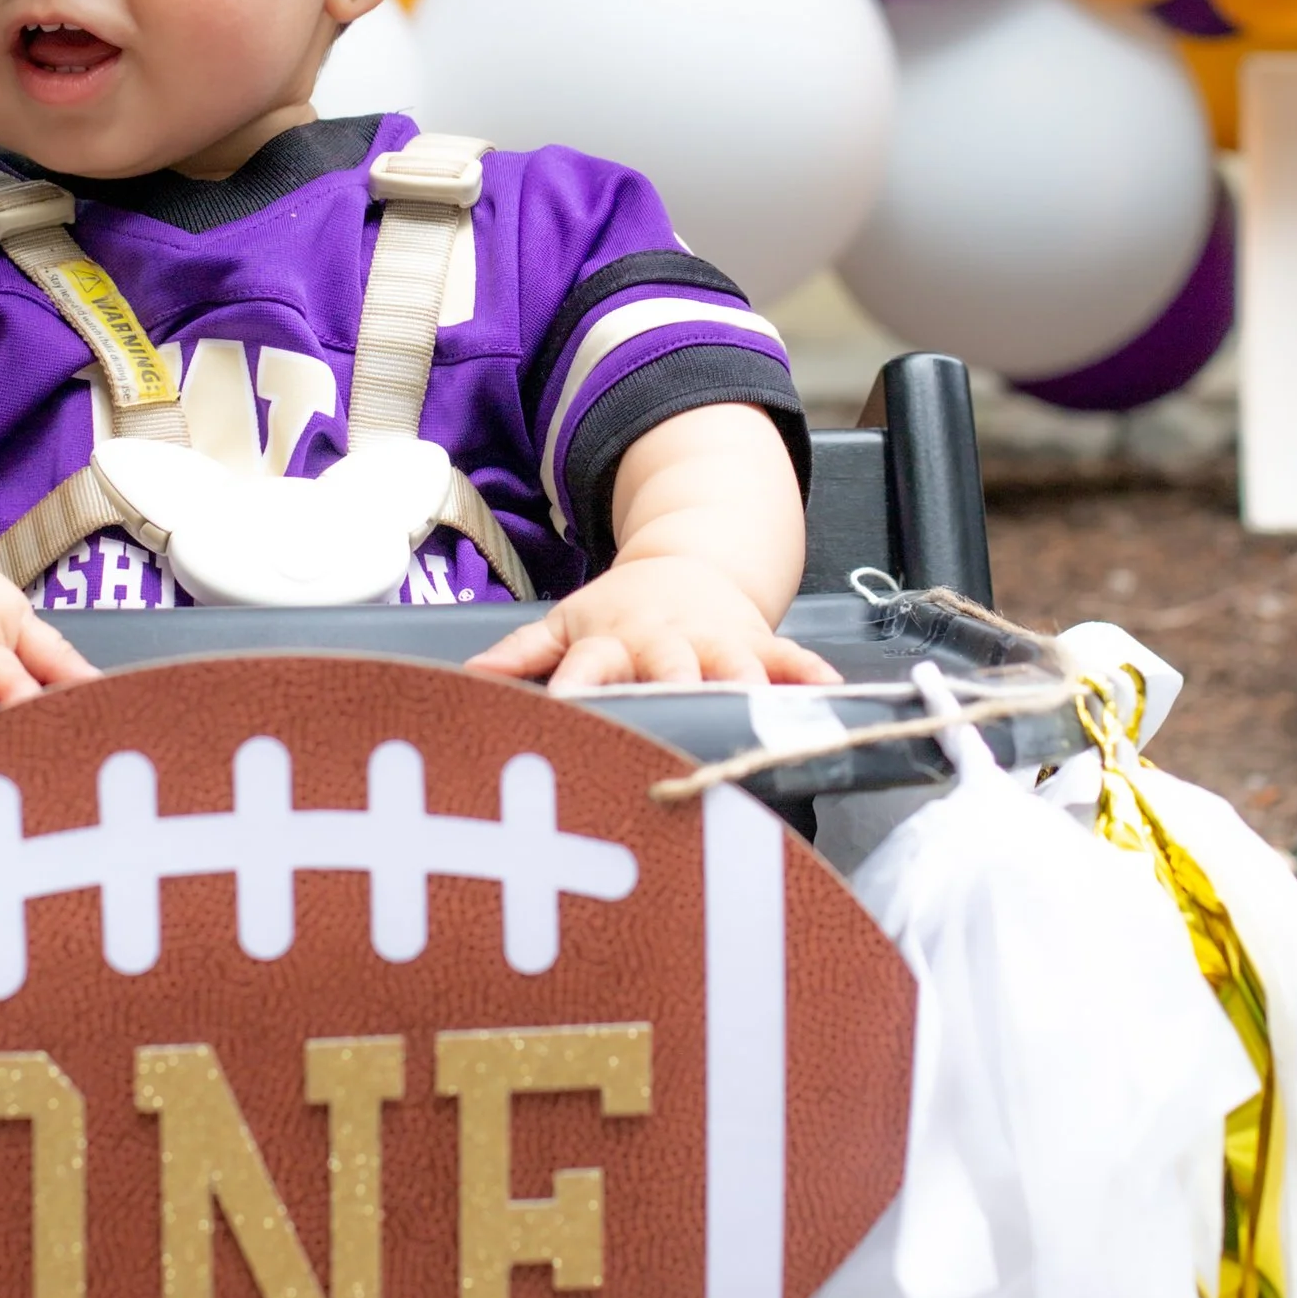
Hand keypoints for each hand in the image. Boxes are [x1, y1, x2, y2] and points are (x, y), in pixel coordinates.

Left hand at [469, 552, 841, 696]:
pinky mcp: (757, 642)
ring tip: (756, 723)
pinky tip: (831, 694)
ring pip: (733, 667)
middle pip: (669, 669)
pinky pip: (790, 657)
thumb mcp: (566, 624)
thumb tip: (466, 682)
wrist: (685, 563)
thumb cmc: (618, 612)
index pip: (590, 667)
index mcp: (612, 640)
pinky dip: (810, 674)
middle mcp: (665, 642)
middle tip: (673, 734)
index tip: (567, 718)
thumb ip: (521, 654)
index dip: (577, 692)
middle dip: (672, 697)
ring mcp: (715, 641)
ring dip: (743, 691)